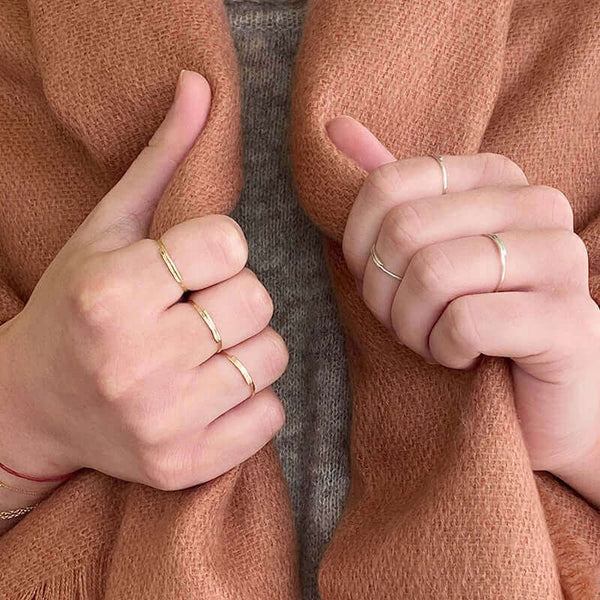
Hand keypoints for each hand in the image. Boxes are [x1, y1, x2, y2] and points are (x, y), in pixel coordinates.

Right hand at [0, 70, 287, 491]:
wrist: (36, 405)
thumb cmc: (77, 306)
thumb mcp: (109, 229)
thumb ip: (160, 160)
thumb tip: (199, 86)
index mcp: (111, 293)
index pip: (227, 242)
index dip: (217, 249)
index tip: (189, 266)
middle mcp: (134, 362)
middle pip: (256, 300)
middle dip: (236, 297)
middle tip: (198, 310)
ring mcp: (161, 422)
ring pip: (270, 357)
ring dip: (249, 346)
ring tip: (204, 350)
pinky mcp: (183, 466)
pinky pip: (269, 415)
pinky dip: (253, 401)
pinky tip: (211, 393)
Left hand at [327, 116, 599, 503]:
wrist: (534, 394)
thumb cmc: (469, 316)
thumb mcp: (419, 247)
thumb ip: (388, 187)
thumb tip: (333, 125)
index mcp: (496, 177)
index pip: (385, 187)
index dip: (362, 248)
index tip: (381, 281)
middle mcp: (536, 204)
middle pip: (404, 231)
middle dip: (384, 295)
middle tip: (406, 321)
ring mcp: (560, 259)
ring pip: (431, 276)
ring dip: (412, 327)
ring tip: (433, 340)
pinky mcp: (568, 320)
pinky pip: (465, 322)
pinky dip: (445, 351)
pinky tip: (463, 358)